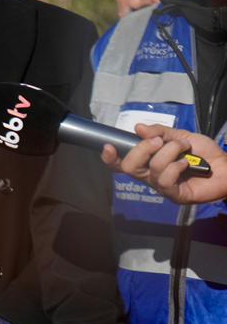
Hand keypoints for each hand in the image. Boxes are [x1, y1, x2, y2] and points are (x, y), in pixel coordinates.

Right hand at [102, 124, 226, 206]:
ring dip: (170, 152)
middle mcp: (150, 176)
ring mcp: (161, 187)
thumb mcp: (181, 135)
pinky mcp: (174, 195)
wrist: (226, 166)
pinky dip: (176, 166)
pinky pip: (165, 179)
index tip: (108, 146)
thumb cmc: (204, 153)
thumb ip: (160, 132)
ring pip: (152, 168)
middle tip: (160, 141)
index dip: (110, 157)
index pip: (121, 163)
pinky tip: (187, 164)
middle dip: (142, 149)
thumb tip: (138, 128)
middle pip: (129, 166)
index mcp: (148, 162)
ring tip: (185, 148)